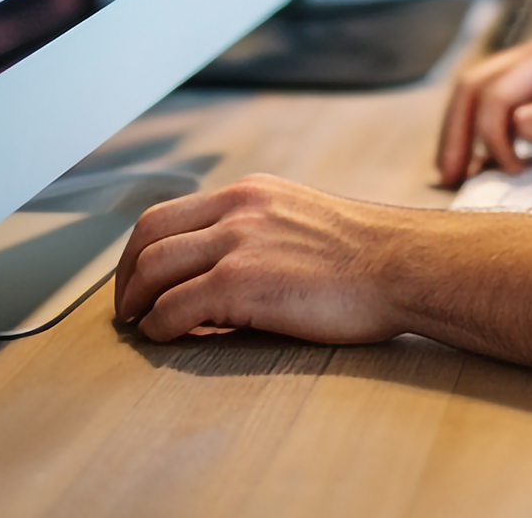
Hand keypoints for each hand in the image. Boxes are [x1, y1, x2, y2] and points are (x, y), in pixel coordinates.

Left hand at [113, 174, 413, 344]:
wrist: (404, 264)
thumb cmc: (369, 255)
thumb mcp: (304, 219)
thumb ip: (262, 232)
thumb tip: (227, 270)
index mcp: (252, 193)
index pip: (171, 213)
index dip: (142, 250)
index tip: (140, 276)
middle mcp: (238, 209)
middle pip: (148, 235)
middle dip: (127, 275)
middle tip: (127, 306)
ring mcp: (237, 243)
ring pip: (152, 268)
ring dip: (136, 302)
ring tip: (140, 326)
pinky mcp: (241, 283)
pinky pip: (175, 308)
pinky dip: (161, 327)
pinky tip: (169, 338)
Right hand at [436, 34, 531, 186]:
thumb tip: (518, 124)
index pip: (496, 91)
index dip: (491, 134)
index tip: (509, 173)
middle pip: (474, 87)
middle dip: (456, 132)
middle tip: (447, 178)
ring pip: (480, 94)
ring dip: (462, 131)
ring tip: (452, 174)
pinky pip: (501, 105)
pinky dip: (483, 131)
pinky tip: (482, 161)